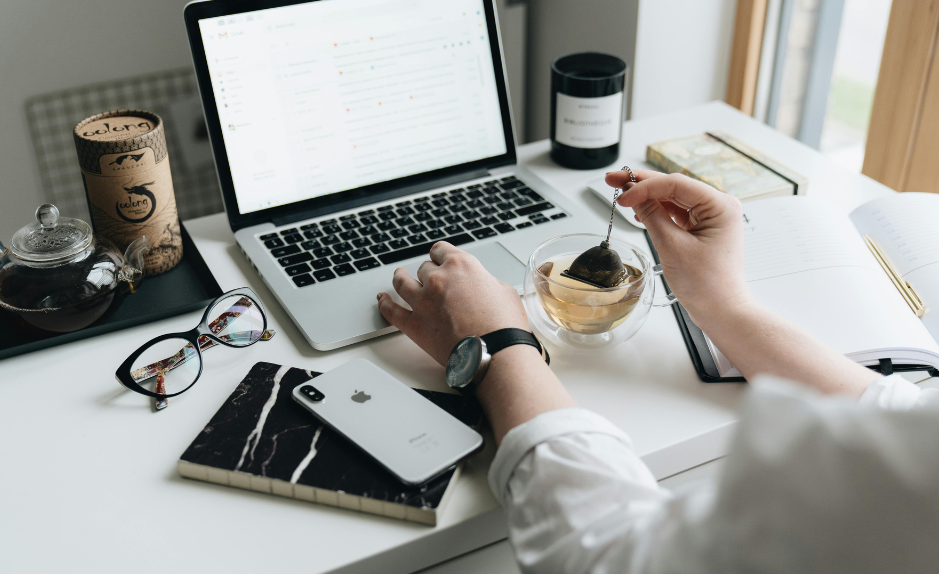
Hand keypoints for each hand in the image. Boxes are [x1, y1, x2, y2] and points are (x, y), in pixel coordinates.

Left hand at [377, 241, 528, 364]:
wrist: (495, 353)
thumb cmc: (504, 325)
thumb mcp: (504, 291)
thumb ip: (485, 282)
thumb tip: (481, 286)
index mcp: (461, 265)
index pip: (440, 250)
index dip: (439, 256)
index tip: (439, 260)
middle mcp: (438, 279)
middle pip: (424, 268)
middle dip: (428, 273)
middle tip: (430, 280)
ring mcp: (423, 302)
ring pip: (401, 282)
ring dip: (399, 278)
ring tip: (398, 277)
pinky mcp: (414, 325)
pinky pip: (391, 311)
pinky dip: (384, 304)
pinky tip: (382, 299)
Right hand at [605, 169, 750, 328]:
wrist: (721, 310)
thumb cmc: (707, 285)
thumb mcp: (672, 246)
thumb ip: (651, 216)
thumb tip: (633, 196)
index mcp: (720, 205)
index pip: (676, 184)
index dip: (645, 186)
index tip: (622, 195)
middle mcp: (718, 206)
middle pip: (674, 186)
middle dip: (643, 184)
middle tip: (614, 179)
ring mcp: (710, 217)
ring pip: (673, 197)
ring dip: (648, 197)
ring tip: (622, 195)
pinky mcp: (702, 228)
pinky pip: (676, 212)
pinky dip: (657, 210)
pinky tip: (639, 211)